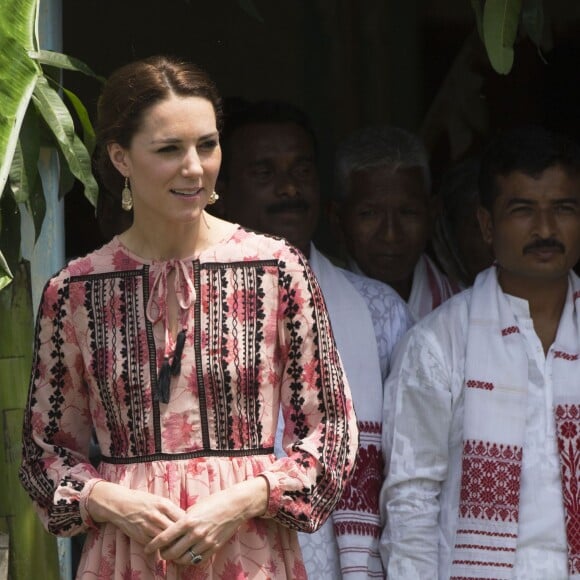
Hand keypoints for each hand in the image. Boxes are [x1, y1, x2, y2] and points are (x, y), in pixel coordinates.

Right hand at [87, 481, 185, 545]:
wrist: (120, 504)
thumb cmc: (142, 501)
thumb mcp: (159, 500)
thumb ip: (171, 509)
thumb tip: (186, 520)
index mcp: (164, 504)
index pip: (183, 518)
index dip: (189, 525)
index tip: (192, 528)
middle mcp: (157, 515)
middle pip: (176, 530)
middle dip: (182, 536)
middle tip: (187, 540)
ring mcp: (148, 527)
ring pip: (166, 540)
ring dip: (172, 544)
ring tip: (177, 545)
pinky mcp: (141, 536)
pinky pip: (155, 544)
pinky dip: (161, 547)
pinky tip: (164, 546)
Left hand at [144, 476, 267, 565]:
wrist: (235, 505)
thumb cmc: (214, 502)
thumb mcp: (195, 507)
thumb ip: (183, 520)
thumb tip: (171, 530)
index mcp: (188, 521)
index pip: (164, 538)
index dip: (153, 545)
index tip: (147, 548)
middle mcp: (195, 533)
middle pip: (172, 552)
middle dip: (163, 554)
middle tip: (161, 551)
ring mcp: (205, 542)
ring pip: (183, 559)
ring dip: (176, 558)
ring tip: (174, 553)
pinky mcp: (214, 548)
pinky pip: (197, 560)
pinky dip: (189, 559)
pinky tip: (187, 554)